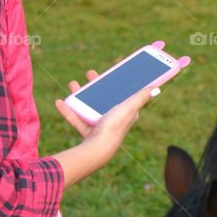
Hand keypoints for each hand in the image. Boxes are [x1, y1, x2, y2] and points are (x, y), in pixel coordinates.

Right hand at [53, 69, 156, 186]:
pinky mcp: (87, 131)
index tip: (113, 68)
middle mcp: (113, 118)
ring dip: (80, 94)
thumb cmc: (115, 127)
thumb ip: (141, 97)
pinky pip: (76, 118)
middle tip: (90, 73)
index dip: (119, 81)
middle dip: (96, 84)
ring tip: (73, 84)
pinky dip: (68, 110)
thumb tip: (157, 87)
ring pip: (88, 106)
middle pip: (104, 97)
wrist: (98, 148)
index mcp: (125, 112)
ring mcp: (99, 125)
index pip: (123, 92)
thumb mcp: (129, 107)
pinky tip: (60, 102)